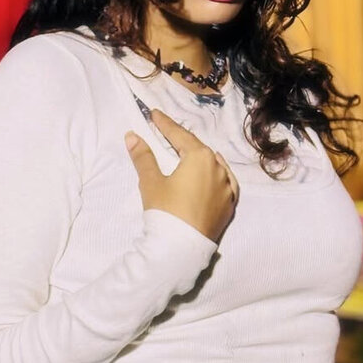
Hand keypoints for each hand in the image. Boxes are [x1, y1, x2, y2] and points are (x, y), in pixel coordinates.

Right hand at [125, 110, 238, 242]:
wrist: (182, 248)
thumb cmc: (166, 211)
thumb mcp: (151, 182)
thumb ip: (143, 157)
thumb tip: (132, 136)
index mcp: (200, 157)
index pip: (179, 135)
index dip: (165, 124)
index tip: (155, 114)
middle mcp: (218, 168)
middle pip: (198, 149)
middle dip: (183, 140)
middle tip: (169, 133)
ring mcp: (227, 187)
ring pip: (214, 164)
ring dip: (201, 157)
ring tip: (189, 152)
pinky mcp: (230, 204)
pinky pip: (226, 182)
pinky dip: (218, 174)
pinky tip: (215, 172)